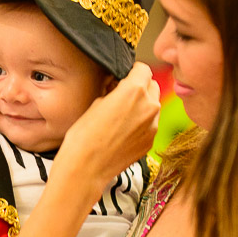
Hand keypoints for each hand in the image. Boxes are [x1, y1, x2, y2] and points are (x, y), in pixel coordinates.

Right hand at [55, 62, 160, 200]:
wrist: (86, 167)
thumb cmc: (84, 135)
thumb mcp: (95, 103)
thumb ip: (113, 92)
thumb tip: (118, 88)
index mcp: (134, 90)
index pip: (143, 69)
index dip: (132, 71)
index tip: (125, 76)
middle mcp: (149, 106)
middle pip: (153, 86)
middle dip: (141, 87)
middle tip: (124, 95)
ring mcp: (153, 126)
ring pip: (153, 106)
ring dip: (143, 105)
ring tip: (123, 116)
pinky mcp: (151, 141)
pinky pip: (150, 125)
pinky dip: (142, 123)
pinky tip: (124, 131)